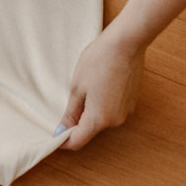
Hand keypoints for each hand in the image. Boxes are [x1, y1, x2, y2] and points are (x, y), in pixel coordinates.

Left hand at [59, 28, 144, 149]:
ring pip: (101, 120)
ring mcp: (125, 112)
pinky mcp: (131, 103)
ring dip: (90, 112)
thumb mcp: (77, 88)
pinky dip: (102, 105)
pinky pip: (112, 111)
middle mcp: (115, 121)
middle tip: (67, 104)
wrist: (125, 43)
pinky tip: (99, 86)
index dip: (64, 141)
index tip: (54, 134)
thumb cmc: (99, 61)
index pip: (77, 142)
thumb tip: (62, 131)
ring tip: (85, 89)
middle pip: (90, 131)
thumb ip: (70, 113)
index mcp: (99, 119)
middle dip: (76, 124)